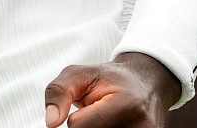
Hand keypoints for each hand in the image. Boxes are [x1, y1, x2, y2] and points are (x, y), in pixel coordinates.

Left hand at [43, 54, 178, 126]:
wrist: (144, 86)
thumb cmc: (108, 80)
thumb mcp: (78, 74)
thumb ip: (58, 92)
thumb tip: (51, 122)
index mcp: (126, 105)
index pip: (79, 127)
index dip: (76, 119)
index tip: (89, 107)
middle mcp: (141, 127)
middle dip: (88, 127)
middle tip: (98, 114)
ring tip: (106, 119)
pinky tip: (113, 124)